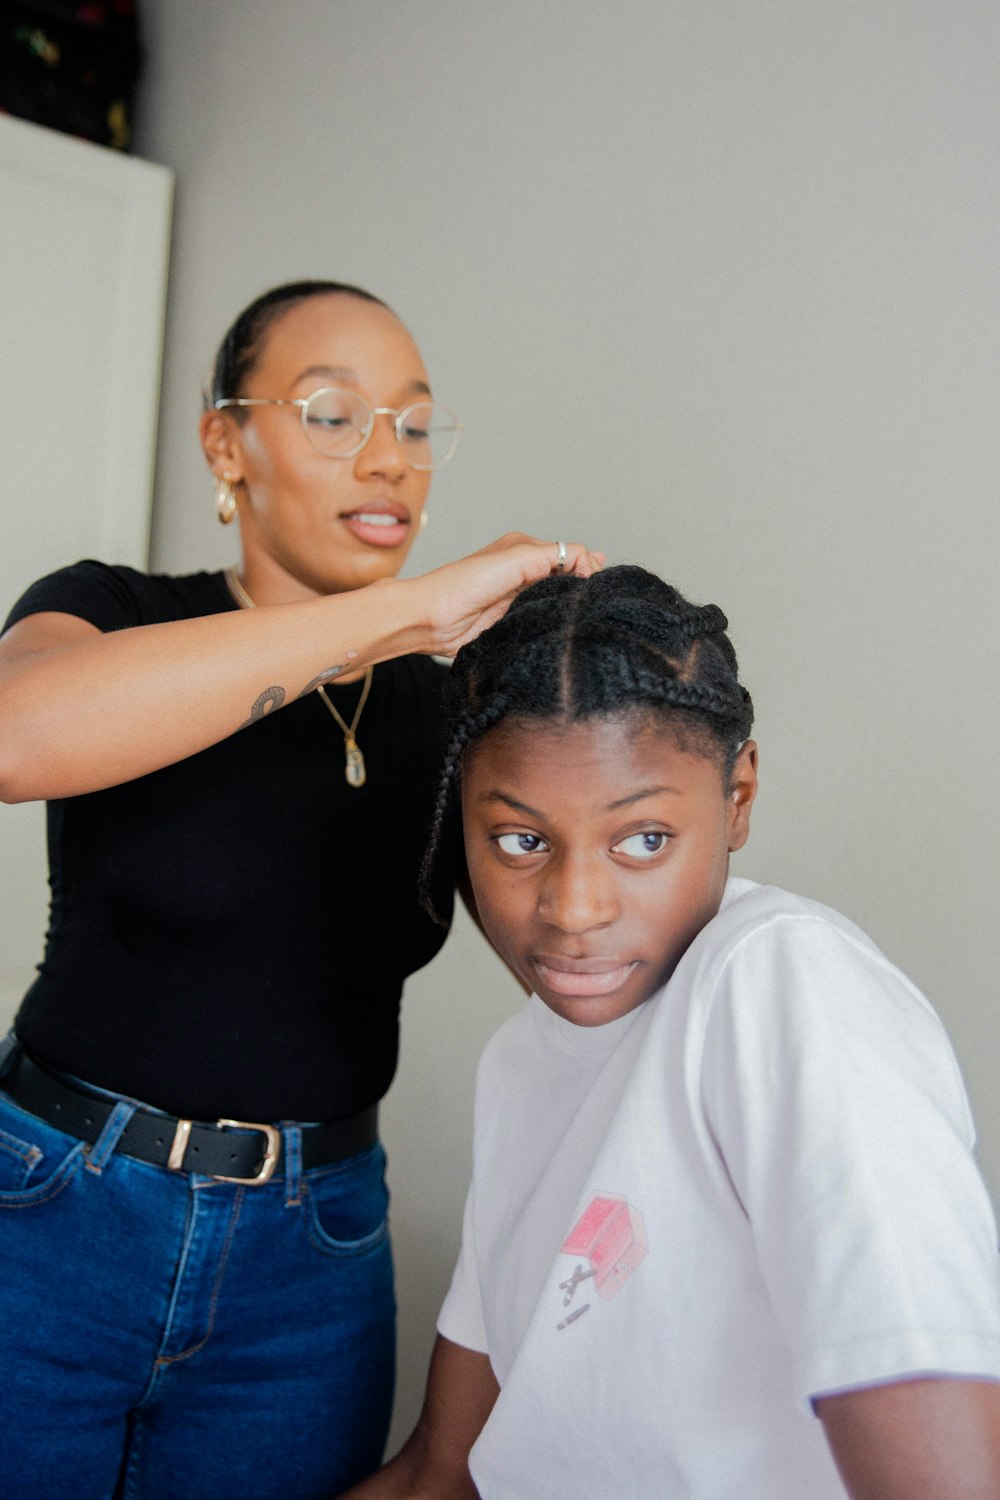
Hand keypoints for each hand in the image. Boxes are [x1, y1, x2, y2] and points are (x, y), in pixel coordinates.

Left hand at [410, 533, 603, 657]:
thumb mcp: (515, 558)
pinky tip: (561, 627)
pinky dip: (555, 624)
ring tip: (577, 616)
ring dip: (569, 607)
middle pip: (570, 577)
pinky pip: (545, 622)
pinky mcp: (515, 622)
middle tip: (589, 603)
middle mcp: (526, 572)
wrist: (432, 618)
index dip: (586, 569)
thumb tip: (590, 562)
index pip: (573, 554)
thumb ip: (554, 555)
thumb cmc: (463, 584)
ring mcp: (521, 598)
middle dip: (583, 587)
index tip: (588, 587)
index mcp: (526, 549)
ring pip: (559, 601)